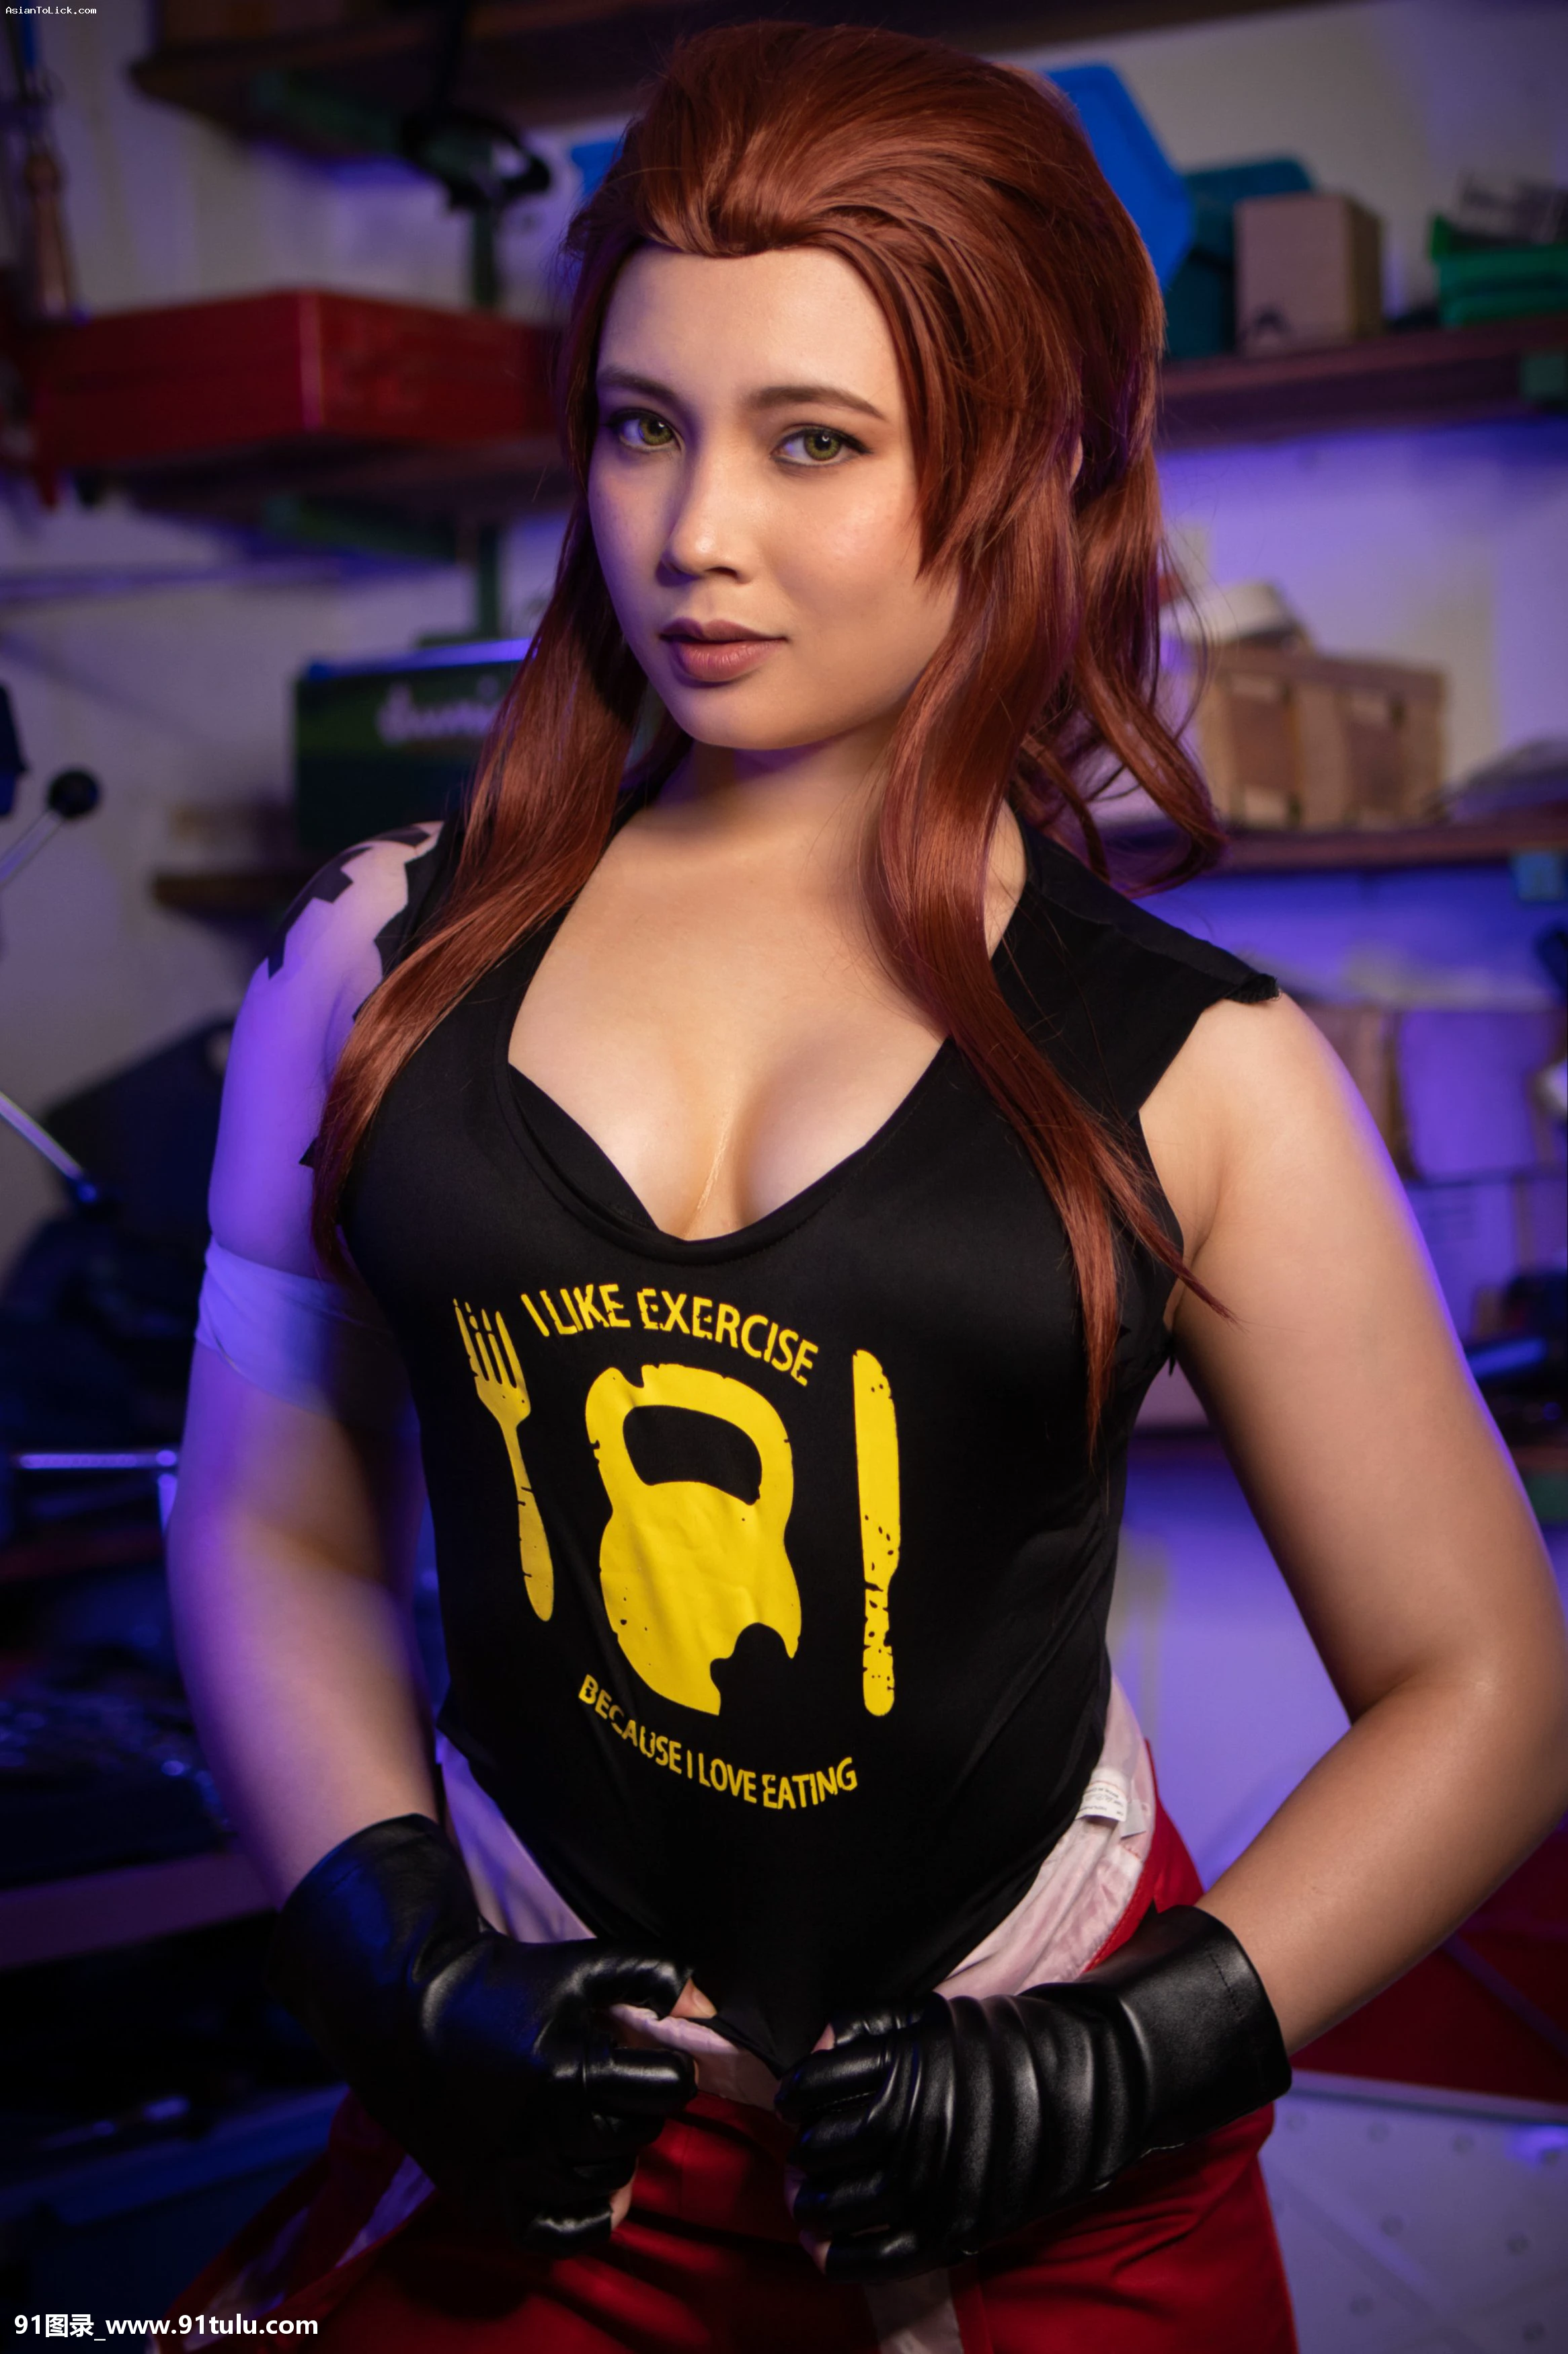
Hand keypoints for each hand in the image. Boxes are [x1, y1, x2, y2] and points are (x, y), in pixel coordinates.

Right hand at [266, 1814, 696, 2250]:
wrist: (407, 2013)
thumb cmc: (503, 1983)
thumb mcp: (582, 1964)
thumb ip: (653, 1974)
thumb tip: (706, 2003)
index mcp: (570, 2068)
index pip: (667, 2089)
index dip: (671, 2068)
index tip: (655, 2058)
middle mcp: (542, 2129)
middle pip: (638, 2134)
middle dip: (639, 2104)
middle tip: (617, 2080)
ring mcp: (513, 2171)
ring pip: (608, 2182)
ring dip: (614, 2150)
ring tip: (592, 2116)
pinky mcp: (487, 2199)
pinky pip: (560, 2235)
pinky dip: (587, 2217)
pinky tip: (589, 2183)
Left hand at [776, 1904, 1288, 2279]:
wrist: (1093, 2081)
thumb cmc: (1011, 2041)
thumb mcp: (939, 2017)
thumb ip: (874, 2029)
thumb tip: (819, 2048)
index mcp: (903, 2064)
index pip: (817, 2086)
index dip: (795, 2095)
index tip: (791, 2101)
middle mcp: (912, 2124)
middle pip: (824, 2147)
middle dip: (803, 2152)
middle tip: (797, 2154)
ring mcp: (935, 2179)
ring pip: (844, 2205)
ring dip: (813, 2204)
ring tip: (805, 2200)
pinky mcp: (957, 2225)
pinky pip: (881, 2255)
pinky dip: (844, 2257)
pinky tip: (825, 2249)